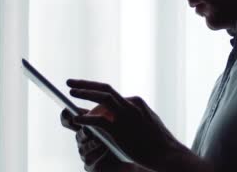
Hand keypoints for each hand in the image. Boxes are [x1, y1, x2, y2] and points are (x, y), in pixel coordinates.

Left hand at [66, 79, 189, 170]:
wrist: (167, 154)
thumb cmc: (156, 141)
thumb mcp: (145, 123)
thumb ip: (129, 117)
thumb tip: (109, 117)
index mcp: (136, 102)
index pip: (111, 93)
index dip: (94, 91)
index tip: (83, 89)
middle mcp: (130, 105)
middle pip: (104, 89)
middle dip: (85, 84)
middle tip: (70, 82)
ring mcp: (126, 117)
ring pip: (102, 99)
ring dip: (84, 94)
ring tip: (70, 94)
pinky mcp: (120, 130)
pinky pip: (99, 121)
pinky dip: (86, 119)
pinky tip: (77, 120)